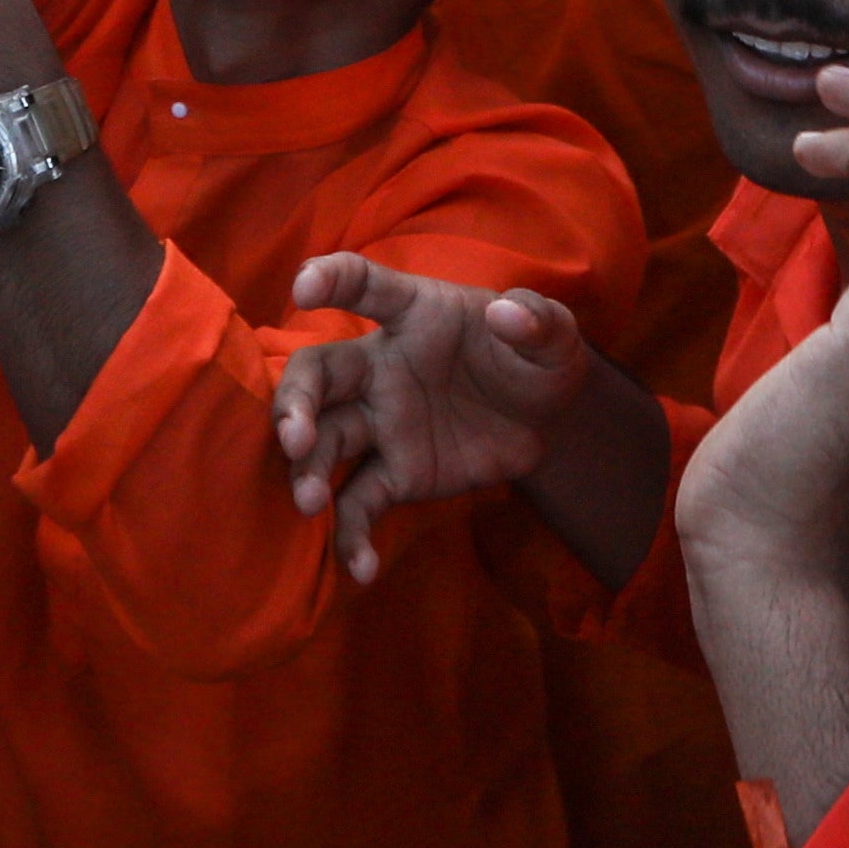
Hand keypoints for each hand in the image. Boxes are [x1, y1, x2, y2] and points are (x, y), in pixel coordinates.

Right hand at [274, 258, 594, 584]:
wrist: (551, 422)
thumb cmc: (538, 358)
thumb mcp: (554, 335)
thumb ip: (536, 320)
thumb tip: (507, 315)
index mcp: (413, 316)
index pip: (364, 286)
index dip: (331, 279)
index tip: (304, 286)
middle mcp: (381, 367)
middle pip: (318, 376)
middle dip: (295, 403)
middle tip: (294, 438)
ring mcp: (382, 424)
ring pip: (326, 442)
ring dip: (309, 471)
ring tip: (309, 503)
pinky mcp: (396, 475)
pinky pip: (360, 504)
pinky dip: (353, 536)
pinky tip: (361, 569)